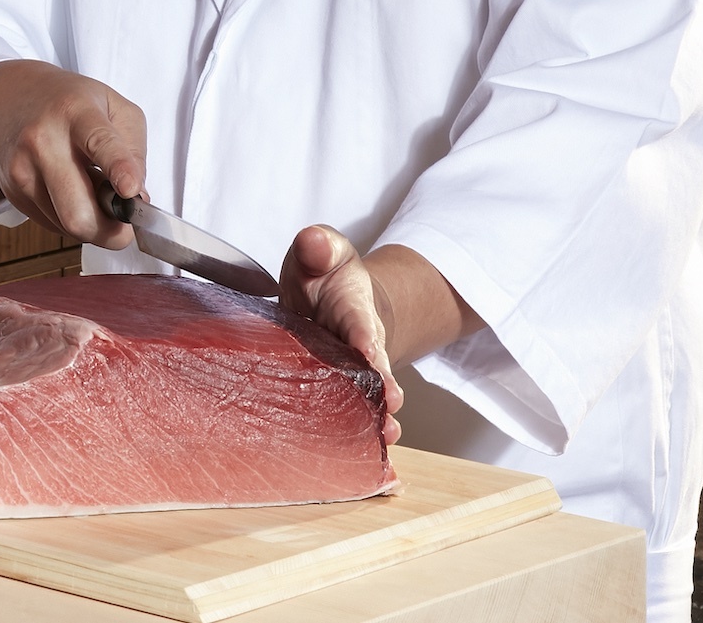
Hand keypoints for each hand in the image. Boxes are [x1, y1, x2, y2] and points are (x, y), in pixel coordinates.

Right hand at [0, 60, 146, 248]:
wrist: (8, 100)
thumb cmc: (68, 104)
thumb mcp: (114, 107)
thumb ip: (134, 150)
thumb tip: (136, 199)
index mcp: (76, 111)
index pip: (99, 142)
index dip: (118, 169)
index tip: (131, 191)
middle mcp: (43, 140)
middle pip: (77, 211)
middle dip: (110, 233)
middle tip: (126, 228)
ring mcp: (23, 169)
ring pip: (67, 226)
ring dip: (91, 223)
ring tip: (92, 193)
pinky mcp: (13, 191)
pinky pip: (53, 225)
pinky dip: (70, 218)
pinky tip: (70, 192)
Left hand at [279, 226, 404, 443]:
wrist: (331, 300)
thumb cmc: (323, 277)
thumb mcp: (321, 252)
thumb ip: (318, 245)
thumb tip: (314, 242)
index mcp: (353, 310)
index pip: (361, 325)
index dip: (366, 340)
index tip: (371, 354)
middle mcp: (358, 346)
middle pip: (373, 369)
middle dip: (382, 388)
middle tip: (389, 408)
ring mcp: (351, 372)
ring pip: (367, 397)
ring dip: (375, 417)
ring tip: (383, 437)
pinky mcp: (338, 391)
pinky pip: (349, 413)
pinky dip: (357, 434)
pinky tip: (362, 459)